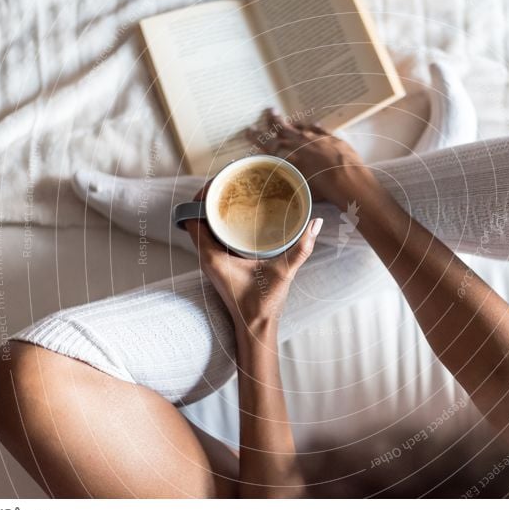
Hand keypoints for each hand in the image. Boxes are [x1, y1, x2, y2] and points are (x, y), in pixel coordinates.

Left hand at [183, 184, 322, 329]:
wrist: (255, 328)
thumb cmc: (262, 305)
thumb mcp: (283, 273)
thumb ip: (301, 248)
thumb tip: (316, 222)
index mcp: (212, 255)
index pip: (192, 217)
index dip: (201, 196)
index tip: (219, 181)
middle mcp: (207, 256)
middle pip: (197, 217)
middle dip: (210, 197)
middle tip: (230, 181)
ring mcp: (212, 260)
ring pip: (204, 226)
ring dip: (215, 210)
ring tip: (235, 193)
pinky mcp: (220, 263)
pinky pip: (213, 235)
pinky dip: (221, 222)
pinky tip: (239, 216)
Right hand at [246, 108, 371, 209]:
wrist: (350, 181)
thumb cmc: (324, 190)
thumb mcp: (302, 188)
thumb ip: (292, 181)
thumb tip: (285, 182)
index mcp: (290, 157)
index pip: (269, 145)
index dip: (257, 137)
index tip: (248, 130)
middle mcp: (302, 144)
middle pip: (284, 130)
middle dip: (274, 121)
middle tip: (268, 110)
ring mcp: (318, 139)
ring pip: (301, 127)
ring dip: (292, 122)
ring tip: (286, 118)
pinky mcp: (332, 138)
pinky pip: (318, 129)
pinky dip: (312, 126)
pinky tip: (310, 124)